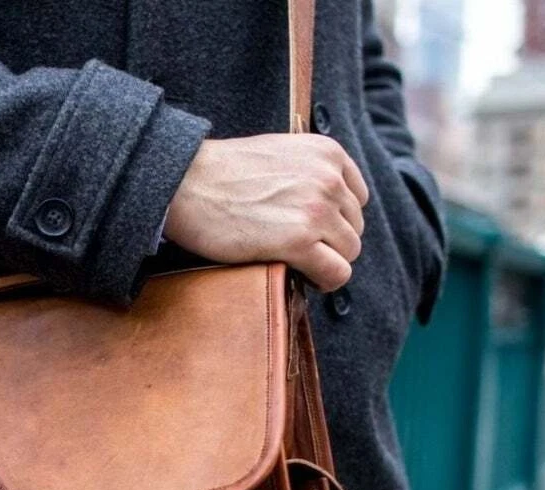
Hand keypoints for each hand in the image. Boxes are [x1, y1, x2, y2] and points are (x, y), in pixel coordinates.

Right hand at [164, 134, 368, 291]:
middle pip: (354, 228)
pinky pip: (336, 274)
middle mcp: (329, 178)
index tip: (310, 229)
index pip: (358, 198)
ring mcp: (317, 211)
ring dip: (325, 262)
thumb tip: (328, 208)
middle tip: (296, 249)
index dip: (335, 219)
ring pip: (349, 253)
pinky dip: (323, 280)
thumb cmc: (222, 174)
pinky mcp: (300, 242)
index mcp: (327, 153)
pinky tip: (302, 276)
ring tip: (294, 261)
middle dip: (329, 243)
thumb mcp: (279, 155)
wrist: (186, 184)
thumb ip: (309, 172)